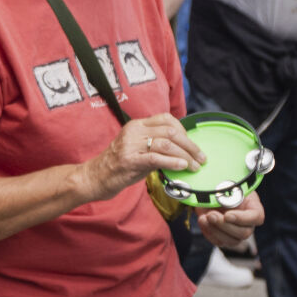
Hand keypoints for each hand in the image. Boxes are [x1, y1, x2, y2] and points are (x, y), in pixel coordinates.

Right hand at [80, 113, 203, 201]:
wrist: (95, 177)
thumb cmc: (119, 165)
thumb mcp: (138, 148)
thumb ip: (156, 145)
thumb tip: (183, 149)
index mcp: (136, 125)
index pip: (166, 119)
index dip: (184, 130)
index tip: (192, 144)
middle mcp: (134, 131)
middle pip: (170, 131)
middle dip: (190, 145)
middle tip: (201, 158)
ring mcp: (131, 145)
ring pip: (166, 143)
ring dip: (186, 155)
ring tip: (195, 166)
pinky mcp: (130, 160)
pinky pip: (156, 158)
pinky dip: (173, 162)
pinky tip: (183, 167)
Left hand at [199, 188, 263, 247]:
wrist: (208, 194)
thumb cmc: (220, 187)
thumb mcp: (224, 186)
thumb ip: (225, 192)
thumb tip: (217, 195)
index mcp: (253, 207)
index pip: (256, 217)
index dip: (242, 219)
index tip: (227, 215)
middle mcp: (248, 223)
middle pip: (244, 233)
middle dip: (224, 225)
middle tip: (211, 215)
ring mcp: (237, 232)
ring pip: (232, 241)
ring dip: (215, 231)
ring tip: (203, 218)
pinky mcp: (225, 238)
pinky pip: (219, 242)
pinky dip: (209, 233)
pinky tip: (202, 221)